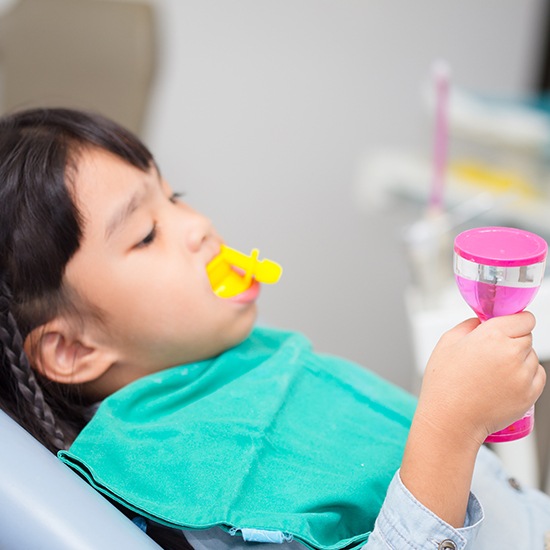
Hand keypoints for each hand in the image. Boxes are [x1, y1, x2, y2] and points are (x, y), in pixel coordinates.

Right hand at [415, 311, 545, 446]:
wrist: (451, 419)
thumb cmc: (444, 383)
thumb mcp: (447, 343)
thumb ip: (468, 325)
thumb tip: (481, 321)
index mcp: (492, 335)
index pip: (524, 318)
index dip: (514, 321)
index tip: (507, 327)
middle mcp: (511, 353)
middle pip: (527, 337)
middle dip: (513, 341)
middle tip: (492, 354)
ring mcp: (523, 375)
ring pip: (532, 357)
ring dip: (519, 359)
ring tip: (495, 372)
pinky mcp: (530, 394)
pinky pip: (538, 376)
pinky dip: (526, 377)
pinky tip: (504, 383)